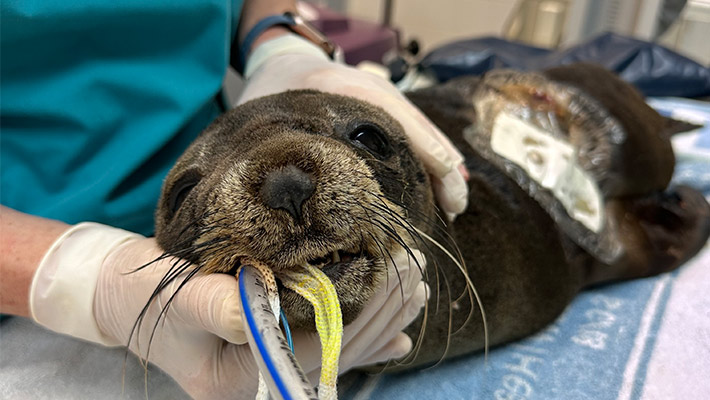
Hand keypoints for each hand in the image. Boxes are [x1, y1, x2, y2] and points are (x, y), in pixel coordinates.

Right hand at [30, 222, 426, 397]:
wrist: (126, 296)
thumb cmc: (143, 295)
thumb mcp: (176, 297)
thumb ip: (217, 306)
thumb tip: (261, 310)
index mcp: (239, 378)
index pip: (317, 350)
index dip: (362, 313)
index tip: (396, 272)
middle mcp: (262, 382)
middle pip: (337, 352)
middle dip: (382, 313)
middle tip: (416, 272)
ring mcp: (270, 371)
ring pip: (338, 351)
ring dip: (381, 322)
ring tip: (415, 291)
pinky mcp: (275, 353)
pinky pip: (326, 351)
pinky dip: (363, 342)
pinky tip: (396, 339)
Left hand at [238, 35, 468, 216]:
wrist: (282, 57)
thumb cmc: (272, 93)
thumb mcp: (270, 118)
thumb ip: (283, 149)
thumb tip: (292, 199)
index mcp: (345, 90)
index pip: (398, 119)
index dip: (426, 152)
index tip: (446, 182)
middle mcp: (373, 89)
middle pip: (419, 126)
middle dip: (443, 166)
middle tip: (457, 206)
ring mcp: (382, 95)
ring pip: (421, 129)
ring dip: (441, 163)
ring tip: (456, 200)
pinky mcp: (383, 105)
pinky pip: (414, 130)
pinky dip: (430, 153)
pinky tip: (445, 178)